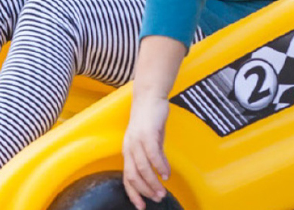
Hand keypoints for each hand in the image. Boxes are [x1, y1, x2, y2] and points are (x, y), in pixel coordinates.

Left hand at [123, 92, 170, 209]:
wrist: (150, 96)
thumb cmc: (150, 118)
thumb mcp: (152, 141)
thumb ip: (155, 156)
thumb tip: (162, 174)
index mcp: (128, 151)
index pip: (127, 177)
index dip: (133, 194)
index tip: (142, 206)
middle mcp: (129, 147)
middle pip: (133, 176)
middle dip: (145, 191)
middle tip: (158, 198)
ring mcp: (137, 140)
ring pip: (142, 168)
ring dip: (153, 182)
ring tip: (163, 190)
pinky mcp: (147, 133)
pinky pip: (152, 155)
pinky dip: (159, 167)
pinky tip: (166, 174)